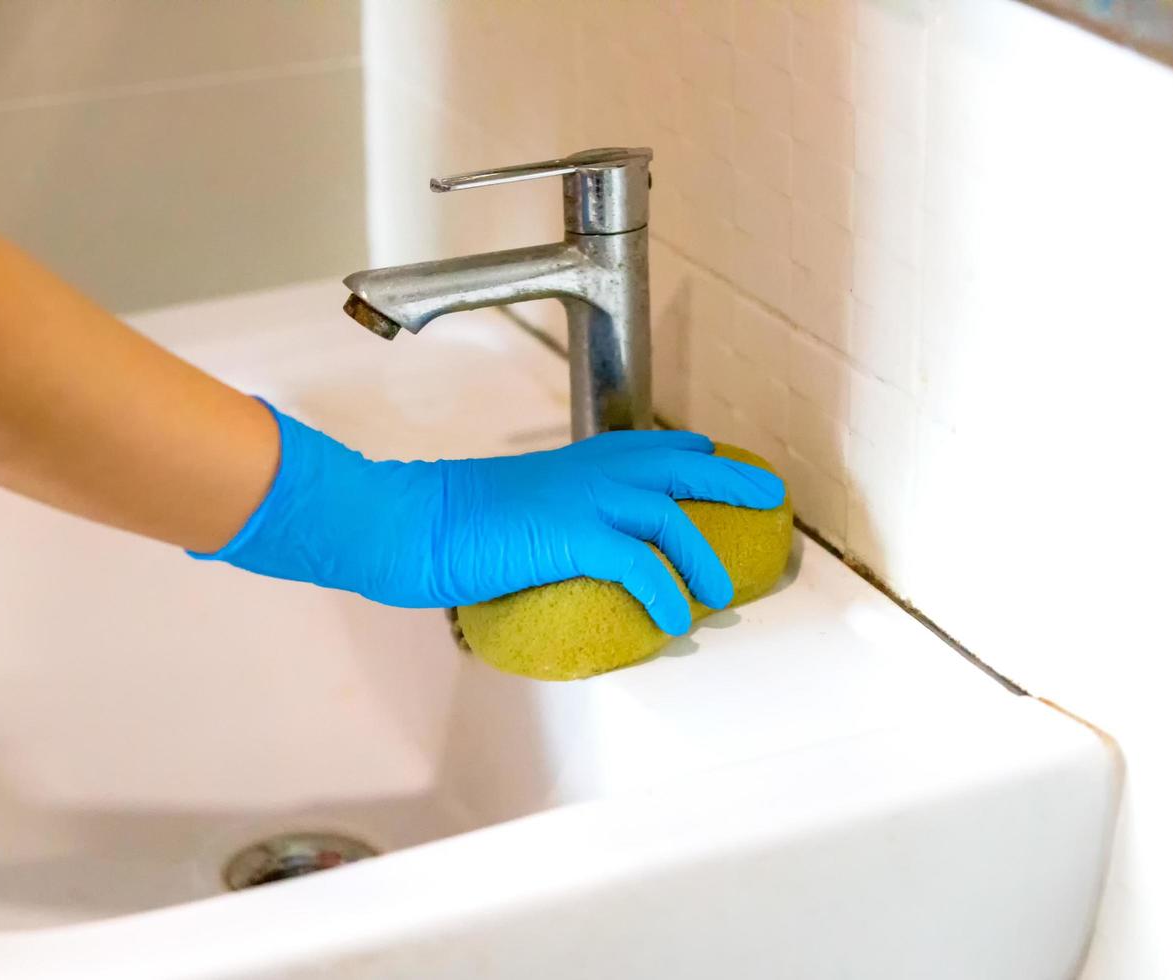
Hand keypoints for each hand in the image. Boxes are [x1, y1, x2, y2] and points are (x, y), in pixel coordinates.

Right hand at [191, 402, 786, 633]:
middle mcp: (588, 472)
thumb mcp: (505, 510)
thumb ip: (541, 524)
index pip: (649, 446)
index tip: (713, 462)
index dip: (690, 454)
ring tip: (715, 596)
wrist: (405, 522)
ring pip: (672, 517)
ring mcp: (582, 500)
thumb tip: (547, 555)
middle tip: (767, 496)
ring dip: (701, 559)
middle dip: (730, 479)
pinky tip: (669, 621)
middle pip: (682, 465)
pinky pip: (639, 565)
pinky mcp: (572, 536)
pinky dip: (663, 594)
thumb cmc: (441, 522)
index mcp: (573, 462)